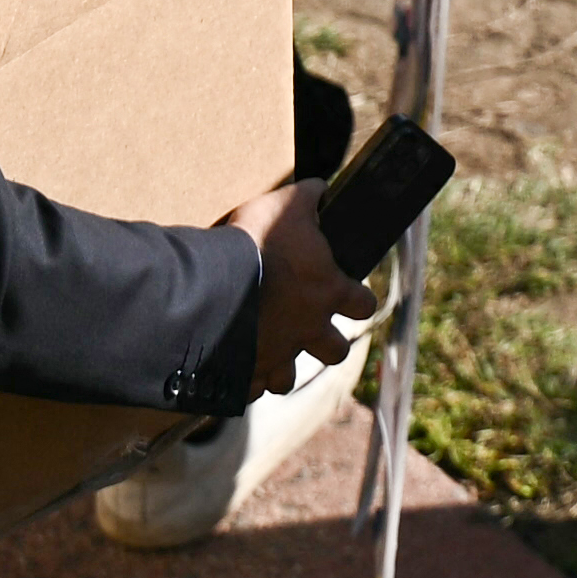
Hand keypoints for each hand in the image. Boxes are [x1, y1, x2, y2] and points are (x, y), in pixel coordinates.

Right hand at [236, 176, 375, 376]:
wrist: (212, 282)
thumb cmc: (255, 241)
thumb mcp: (285, 206)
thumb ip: (307, 198)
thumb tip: (319, 187)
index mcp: (328, 291)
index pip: (364, 305)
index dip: (359, 301)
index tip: (350, 296)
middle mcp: (309, 329)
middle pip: (335, 353)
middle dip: (326, 345)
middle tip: (310, 330)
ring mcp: (277, 354)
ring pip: (289, 379)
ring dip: (282, 369)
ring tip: (270, 353)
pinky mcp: (245, 371)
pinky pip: (248, 389)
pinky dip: (244, 381)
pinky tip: (236, 368)